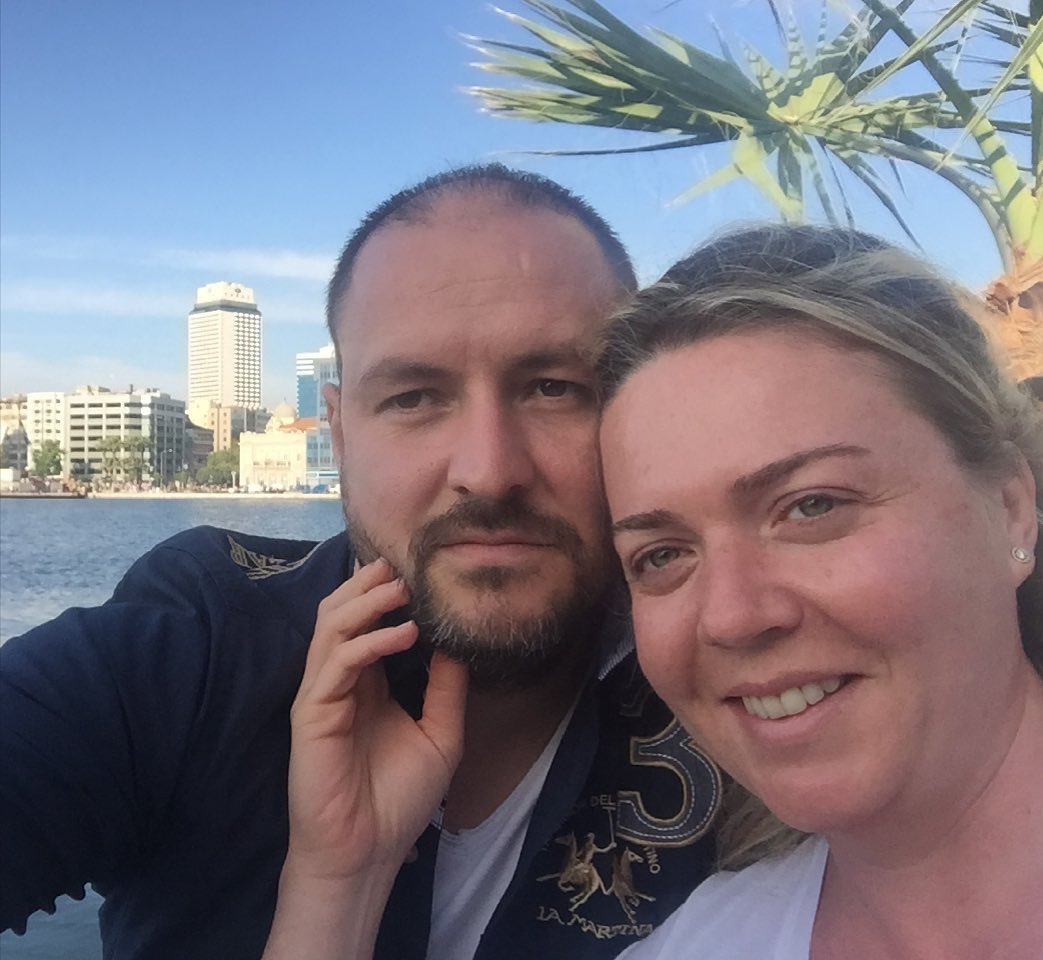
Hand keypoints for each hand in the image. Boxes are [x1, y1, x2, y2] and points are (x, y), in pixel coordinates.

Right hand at [262, 558, 467, 959]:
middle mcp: (340, 680)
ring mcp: (322, 693)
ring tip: (403, 586)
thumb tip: (460, 642)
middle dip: (370, 584)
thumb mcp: (441, 735)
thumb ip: (447, 688)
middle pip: (342, 612)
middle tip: (406, 564)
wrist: (368, 853)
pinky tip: (403, 634)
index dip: (388, 594)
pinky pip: (335, 663)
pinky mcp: (311, 712)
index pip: (369, 622)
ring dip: (366, 601)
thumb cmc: (399, 800)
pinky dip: (368, 641)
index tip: (422, 569)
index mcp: (366, 682)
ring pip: (331, 626)